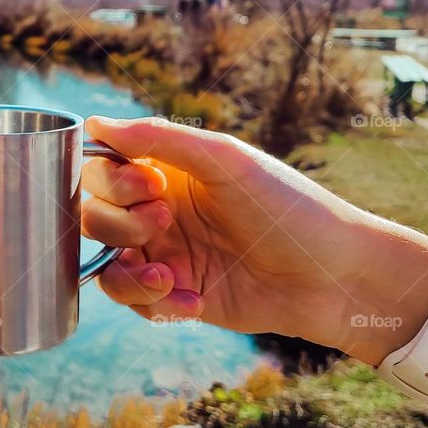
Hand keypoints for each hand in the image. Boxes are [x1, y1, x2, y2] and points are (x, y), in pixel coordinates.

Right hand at [82, 116, 427, 365]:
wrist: (332, 277)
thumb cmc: (287, 207)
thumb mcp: (225, 159)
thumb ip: (159, 138)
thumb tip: (95, 124)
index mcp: (168, 170)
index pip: (103, 168)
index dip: (111, 179)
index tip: (151, 185)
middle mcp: (160, 210)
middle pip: (95, 215)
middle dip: (120, 223)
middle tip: (165, 224)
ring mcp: (167, 256)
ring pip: (107, 263)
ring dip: (126, 271)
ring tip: (166, 278)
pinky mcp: (177, 296)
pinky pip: (135, 302)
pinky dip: (152, 303)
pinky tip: (192, 301)